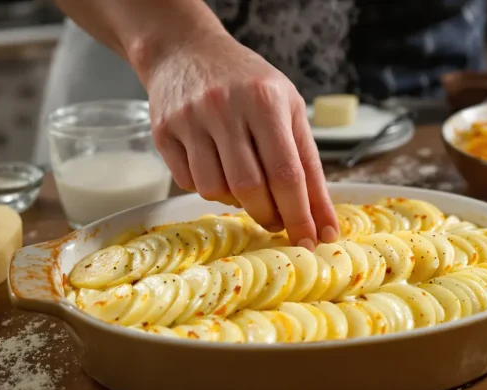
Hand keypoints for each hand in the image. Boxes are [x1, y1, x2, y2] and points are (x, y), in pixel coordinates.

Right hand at [143, 34, 338, 248]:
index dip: (300, 214)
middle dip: (269, 215)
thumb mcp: (288, 108)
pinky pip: (188, 183)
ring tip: (247, 187)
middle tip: (278, 221)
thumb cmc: (247, 82)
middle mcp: (225, 108)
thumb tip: (324, 223)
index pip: (287, 173)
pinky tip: (218, 169)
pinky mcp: (162, 132)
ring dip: (237, 202)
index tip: (311, 241)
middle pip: (250, 188)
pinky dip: (209, 188)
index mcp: (265, 101)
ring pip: (215, 190)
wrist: (186, 50)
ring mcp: (189, 120)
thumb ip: (308, 164)